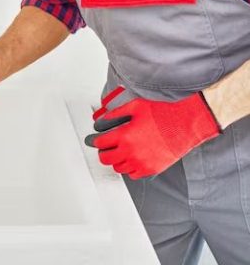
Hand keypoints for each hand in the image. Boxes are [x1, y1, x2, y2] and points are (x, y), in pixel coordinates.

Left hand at [85, 88, 220, 178]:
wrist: (188, 122)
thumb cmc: (165, 113)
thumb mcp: (136, 106)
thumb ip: (116, 113)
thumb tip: (103, 119)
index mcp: (125, 135)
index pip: (99, 143)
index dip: (95, 141)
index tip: (94, 140)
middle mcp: (131, 151)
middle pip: (106, 159)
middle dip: (103, 152)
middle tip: (106, 147)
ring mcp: (142, 162)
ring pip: (118, 168)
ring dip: (116, 160)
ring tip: (121, 151)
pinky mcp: (152, 169)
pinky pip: (133, 174)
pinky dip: (130, 168)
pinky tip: (133, 158)